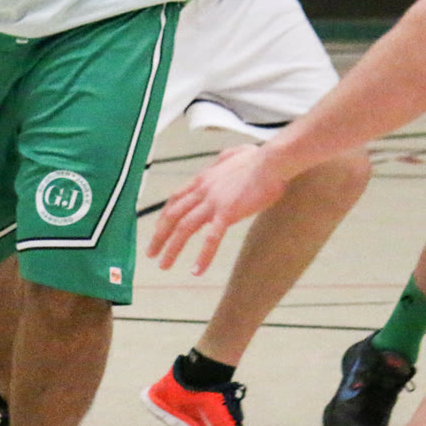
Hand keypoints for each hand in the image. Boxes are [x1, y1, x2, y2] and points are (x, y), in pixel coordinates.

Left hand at [148, 144, 287, 274]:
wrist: (274, 161)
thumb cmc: (262, 158)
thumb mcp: (235, 154)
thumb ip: (224, 160)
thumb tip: (224, 159)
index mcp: (204, 178)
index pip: (176, 198)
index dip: (164, 216)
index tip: (158, 229)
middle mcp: (203, 190)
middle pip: (173, 215)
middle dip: (159, 236)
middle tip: (150, 253)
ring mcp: (213, 202)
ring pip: (185, 228)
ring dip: (172, 248)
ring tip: (163, 265)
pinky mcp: (228, 212)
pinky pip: (211, 238)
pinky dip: (202, 256)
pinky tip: (196, 271)